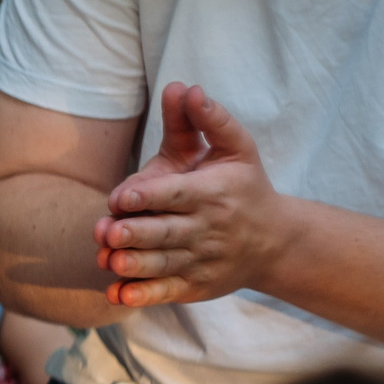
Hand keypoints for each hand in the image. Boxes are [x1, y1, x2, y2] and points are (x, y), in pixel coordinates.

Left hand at [94, 82, 295, 308]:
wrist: (276, 242)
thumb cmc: (245, 186)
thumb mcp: (237, 148)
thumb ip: (209, 119)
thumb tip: (184, 87)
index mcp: (213, 193)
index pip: (177, 195)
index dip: (148, 196)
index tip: (120, 197)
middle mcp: (207, 229)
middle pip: (166, 232)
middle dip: (136, 233)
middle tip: (107, 231)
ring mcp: (202, 261)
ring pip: (163, 264)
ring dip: (135, 265)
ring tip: (109, 260)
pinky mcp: (196, 285)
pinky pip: (166, 292)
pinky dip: (143, 296)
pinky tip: (118, 296)